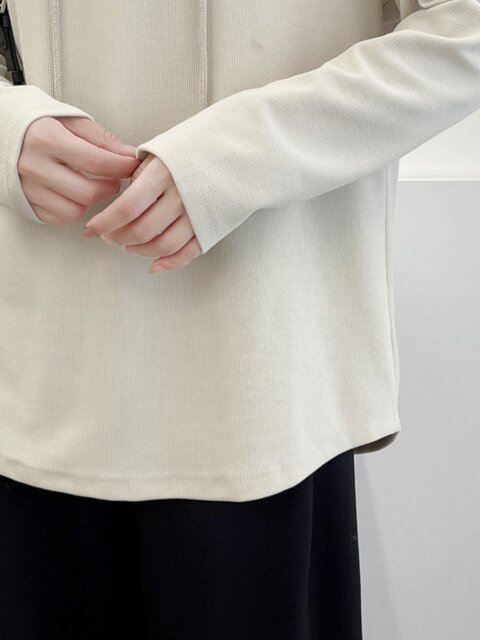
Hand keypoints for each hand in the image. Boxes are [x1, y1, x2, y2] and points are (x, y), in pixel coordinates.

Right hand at [18, 116, 139, 224]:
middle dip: (109, 188)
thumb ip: (102, 139)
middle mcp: (34, 166)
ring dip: (90, 201)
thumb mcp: (71, 121)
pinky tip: (72, 193)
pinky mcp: (27, 204)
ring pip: (75, 211)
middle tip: (113, 178)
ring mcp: (28, 188)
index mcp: (46, 138)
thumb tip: (129, 155)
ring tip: (90, 184)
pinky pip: (59, 218)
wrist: (1, 131)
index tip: (132, 165)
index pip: (95, 161)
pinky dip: (72, 209)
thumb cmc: (37, 125)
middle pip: (88, 193)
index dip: (121, 167)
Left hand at [83, 153, 201, 272]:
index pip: (126, 207)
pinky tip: (154, 265)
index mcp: (164, 173)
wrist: (239, 148)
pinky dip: (170, 263)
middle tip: (108, 236)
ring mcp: (198, 214)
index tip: (91, 229)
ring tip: (129, 246)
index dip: (105, 222)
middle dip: (118, 238)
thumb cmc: (195, 148)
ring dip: (140, 251)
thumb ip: (139, 176)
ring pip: (163, 246)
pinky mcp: (211, 227)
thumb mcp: (162, 150)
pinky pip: (188, 252)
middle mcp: (181, 196)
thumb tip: (119, 203)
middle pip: (142, 230)